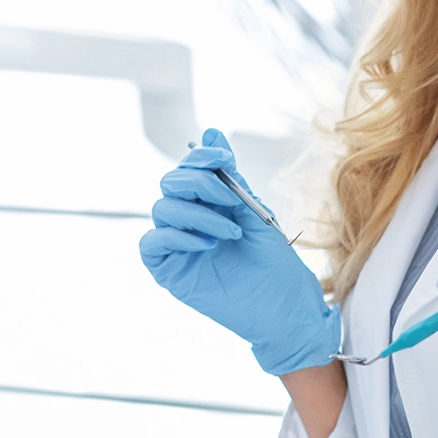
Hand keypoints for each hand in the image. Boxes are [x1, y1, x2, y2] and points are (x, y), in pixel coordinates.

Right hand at [139, 128, 339, 375]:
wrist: (285, 308)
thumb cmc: (275, 263)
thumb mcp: (253, 211)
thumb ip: (229, 176)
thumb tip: (212, 130)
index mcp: (209, 204)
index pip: (189, 168)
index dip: (201, 156)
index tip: (223, 157)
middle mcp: (188, 221)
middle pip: (170, 184)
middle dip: (199, 183)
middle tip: (230, 200)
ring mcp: (177, 245)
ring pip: (163, 209)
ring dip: (198, 214)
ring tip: (232, 233)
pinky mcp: (168, 271)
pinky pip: (152, 243)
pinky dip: (177, 236)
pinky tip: (207, 244)